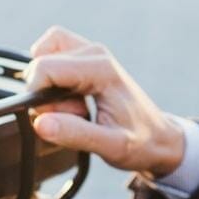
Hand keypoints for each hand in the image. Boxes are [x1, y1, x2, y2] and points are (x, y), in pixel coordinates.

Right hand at [25, 26, 185, 175]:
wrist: (159, 138)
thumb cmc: (140, 142)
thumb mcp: (111, 146)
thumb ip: (74, 134)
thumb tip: (40, 122)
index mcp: (101, 69)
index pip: (44, 68)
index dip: (38, 97)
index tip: (59, 119)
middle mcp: (95, 53)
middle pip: (40, 62)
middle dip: (45, 94)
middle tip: (74, 115)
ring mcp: (90, 52)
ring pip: (43, 54)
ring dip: (47, 83)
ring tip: (73, 107)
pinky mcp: (86, 58)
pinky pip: (52, 56)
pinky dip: (50, 77)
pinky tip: (70, 99)